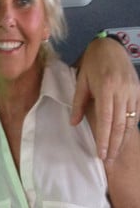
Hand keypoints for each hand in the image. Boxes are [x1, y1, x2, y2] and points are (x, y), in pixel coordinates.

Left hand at [71, 37, 139, 160]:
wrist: (110, 46)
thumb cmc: (91, 63)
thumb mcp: (81, 81)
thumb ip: (78, 103)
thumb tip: (74, 124)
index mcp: (106, 89)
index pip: (105, 120)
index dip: (104, 139)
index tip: (101, 154)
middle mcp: (122, 92)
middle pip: (120, 124)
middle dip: (114, 144)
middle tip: (109, 160)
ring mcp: (133, 92)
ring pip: (131, 121)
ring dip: (124, 139)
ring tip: (116, 154)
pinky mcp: (138, 91)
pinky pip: (137, 113)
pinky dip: (131, 127)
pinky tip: (125, 137)